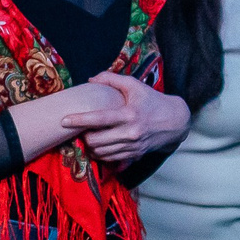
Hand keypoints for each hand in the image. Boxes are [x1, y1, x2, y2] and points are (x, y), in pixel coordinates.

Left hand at [62, 70, 191, 164]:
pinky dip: (101, 155)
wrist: (175, 122)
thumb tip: (91, 80)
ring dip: (91, 147)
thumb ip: (112, 79)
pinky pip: (111, 161)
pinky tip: (99, 147)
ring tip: (89, 137)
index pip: (99, 119)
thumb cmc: (152, 101)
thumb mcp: (135, 85)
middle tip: (81, 129)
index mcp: (129, 114)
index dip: (79, 120)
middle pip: (96, 141)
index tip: (64, 120)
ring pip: (102, 154)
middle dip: (84, 136)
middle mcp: (130, 133)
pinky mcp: (134, 156)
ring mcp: (133, 147)